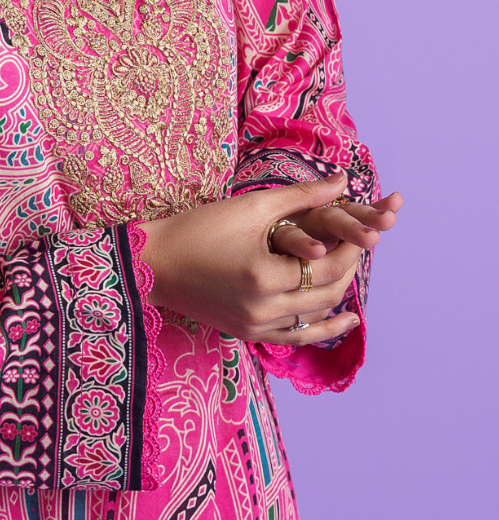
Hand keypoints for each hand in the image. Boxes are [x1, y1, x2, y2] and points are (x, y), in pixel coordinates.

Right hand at [138, 172, 402, 346]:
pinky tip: (342, 318)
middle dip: (349, 268)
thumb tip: (343, 183)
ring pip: (315, 318)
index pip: (329, 267)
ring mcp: (256, 328)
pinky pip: (295, 336)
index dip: (353, 248)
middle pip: (327, 294)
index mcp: (266, 277)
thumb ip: (302, 196)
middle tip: (358, 245)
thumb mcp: (251, 207)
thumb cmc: (199, 229)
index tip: (364, 229)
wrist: (154, 263)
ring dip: (338, 296)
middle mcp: (264, 309)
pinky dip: (320, 326)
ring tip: (351, 272)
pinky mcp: (247, 335)